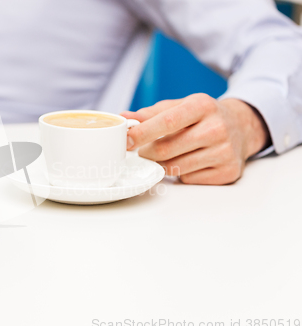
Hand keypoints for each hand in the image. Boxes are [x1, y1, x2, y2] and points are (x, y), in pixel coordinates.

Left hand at [121, 94, 269, 184]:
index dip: (143, 133)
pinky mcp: (227, 172)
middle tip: (143, 150)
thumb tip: (125, 117)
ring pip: (175, 167)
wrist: (241, 127)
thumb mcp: (181, 106)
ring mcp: (224, 152)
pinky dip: (181, 173)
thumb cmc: (203, 116)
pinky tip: (188, 161)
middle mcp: (217, 128)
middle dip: (147, 153)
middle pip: (166, 150)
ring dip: (161, 165)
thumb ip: (152, 113)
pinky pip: (188, 179)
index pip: (167, 122)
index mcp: (202, 106)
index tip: (126, 140)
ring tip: (164, 155)